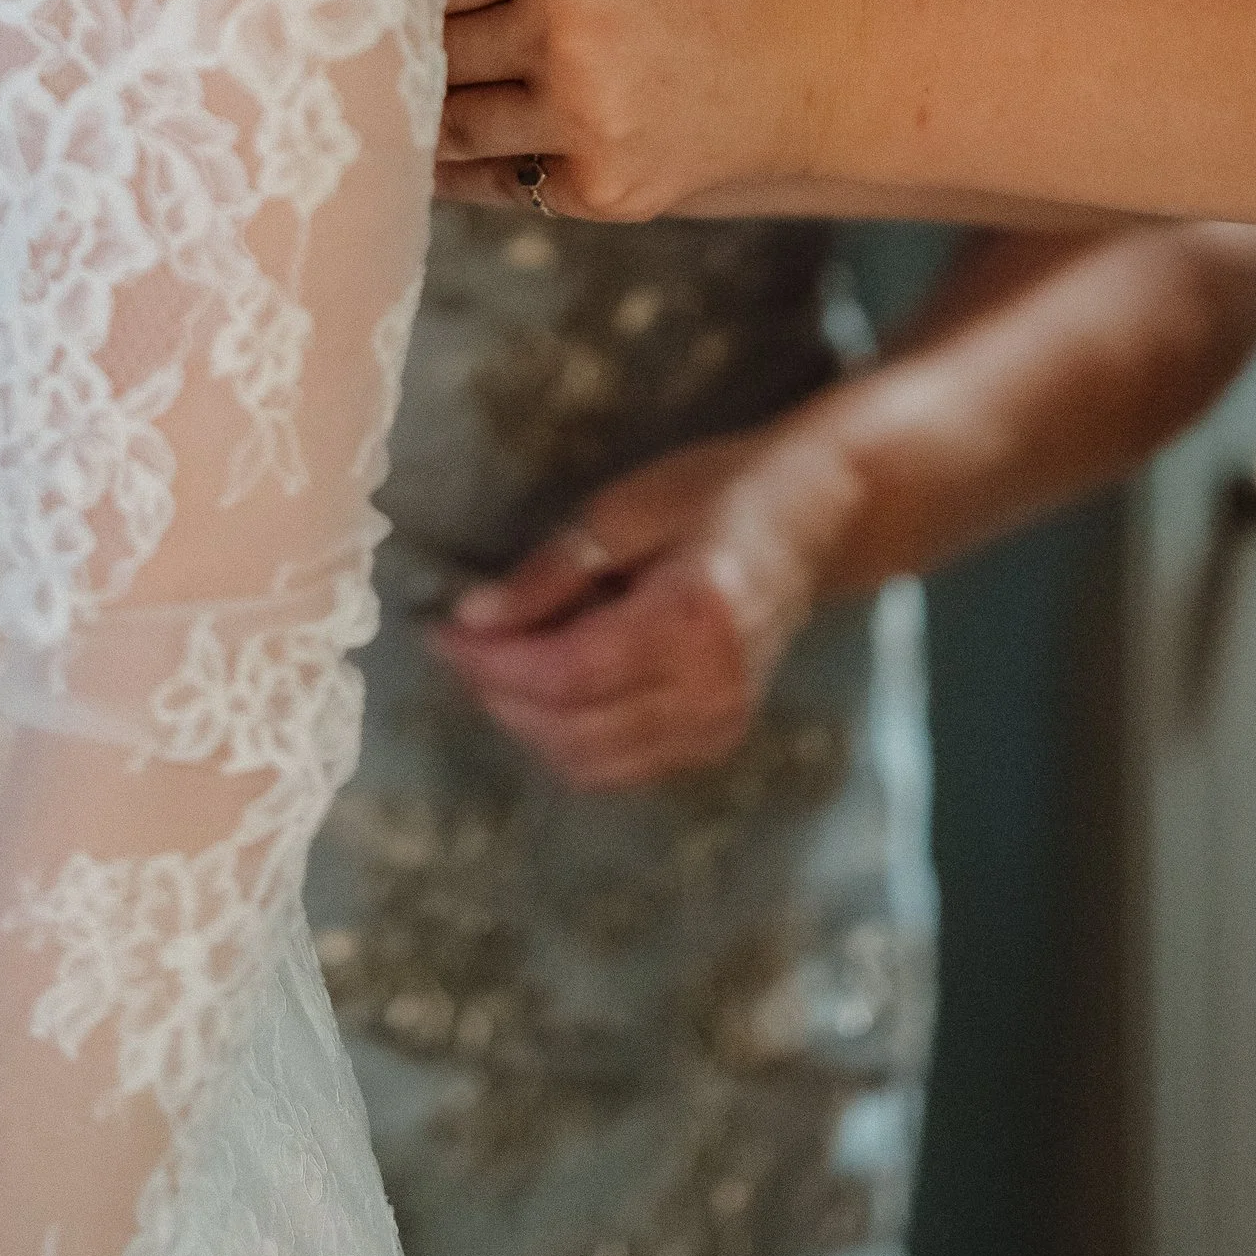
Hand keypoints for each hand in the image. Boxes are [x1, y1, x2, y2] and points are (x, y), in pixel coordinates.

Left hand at [430, 421, 863, 788]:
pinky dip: (568, 738)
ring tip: (492, 665)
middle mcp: (712, 689)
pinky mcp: (718, 739)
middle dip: (498, 694)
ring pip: (592, 761)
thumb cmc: (720, 489)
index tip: (439, 631)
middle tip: (456, 644)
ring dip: (527, 723)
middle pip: (573, 729)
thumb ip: (552, 571)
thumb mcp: (628, 507)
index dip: (493, 663)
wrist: (816, 515)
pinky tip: (545, 689)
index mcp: (694, 619)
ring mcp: (721, 724)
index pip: (568, 673)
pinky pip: (622, 766)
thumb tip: (474, 616)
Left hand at [439, 0, 853, 222]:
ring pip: (452, 123)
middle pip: (431, 48)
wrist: (854, 51)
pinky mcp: (606, 187)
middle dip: (404, 51)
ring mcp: (583, 115)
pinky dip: (477, 167)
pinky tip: (456, 153)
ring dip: (430, 114)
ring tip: (402, 105)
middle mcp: (562, 26)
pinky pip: (503, 182)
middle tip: (373, 54)